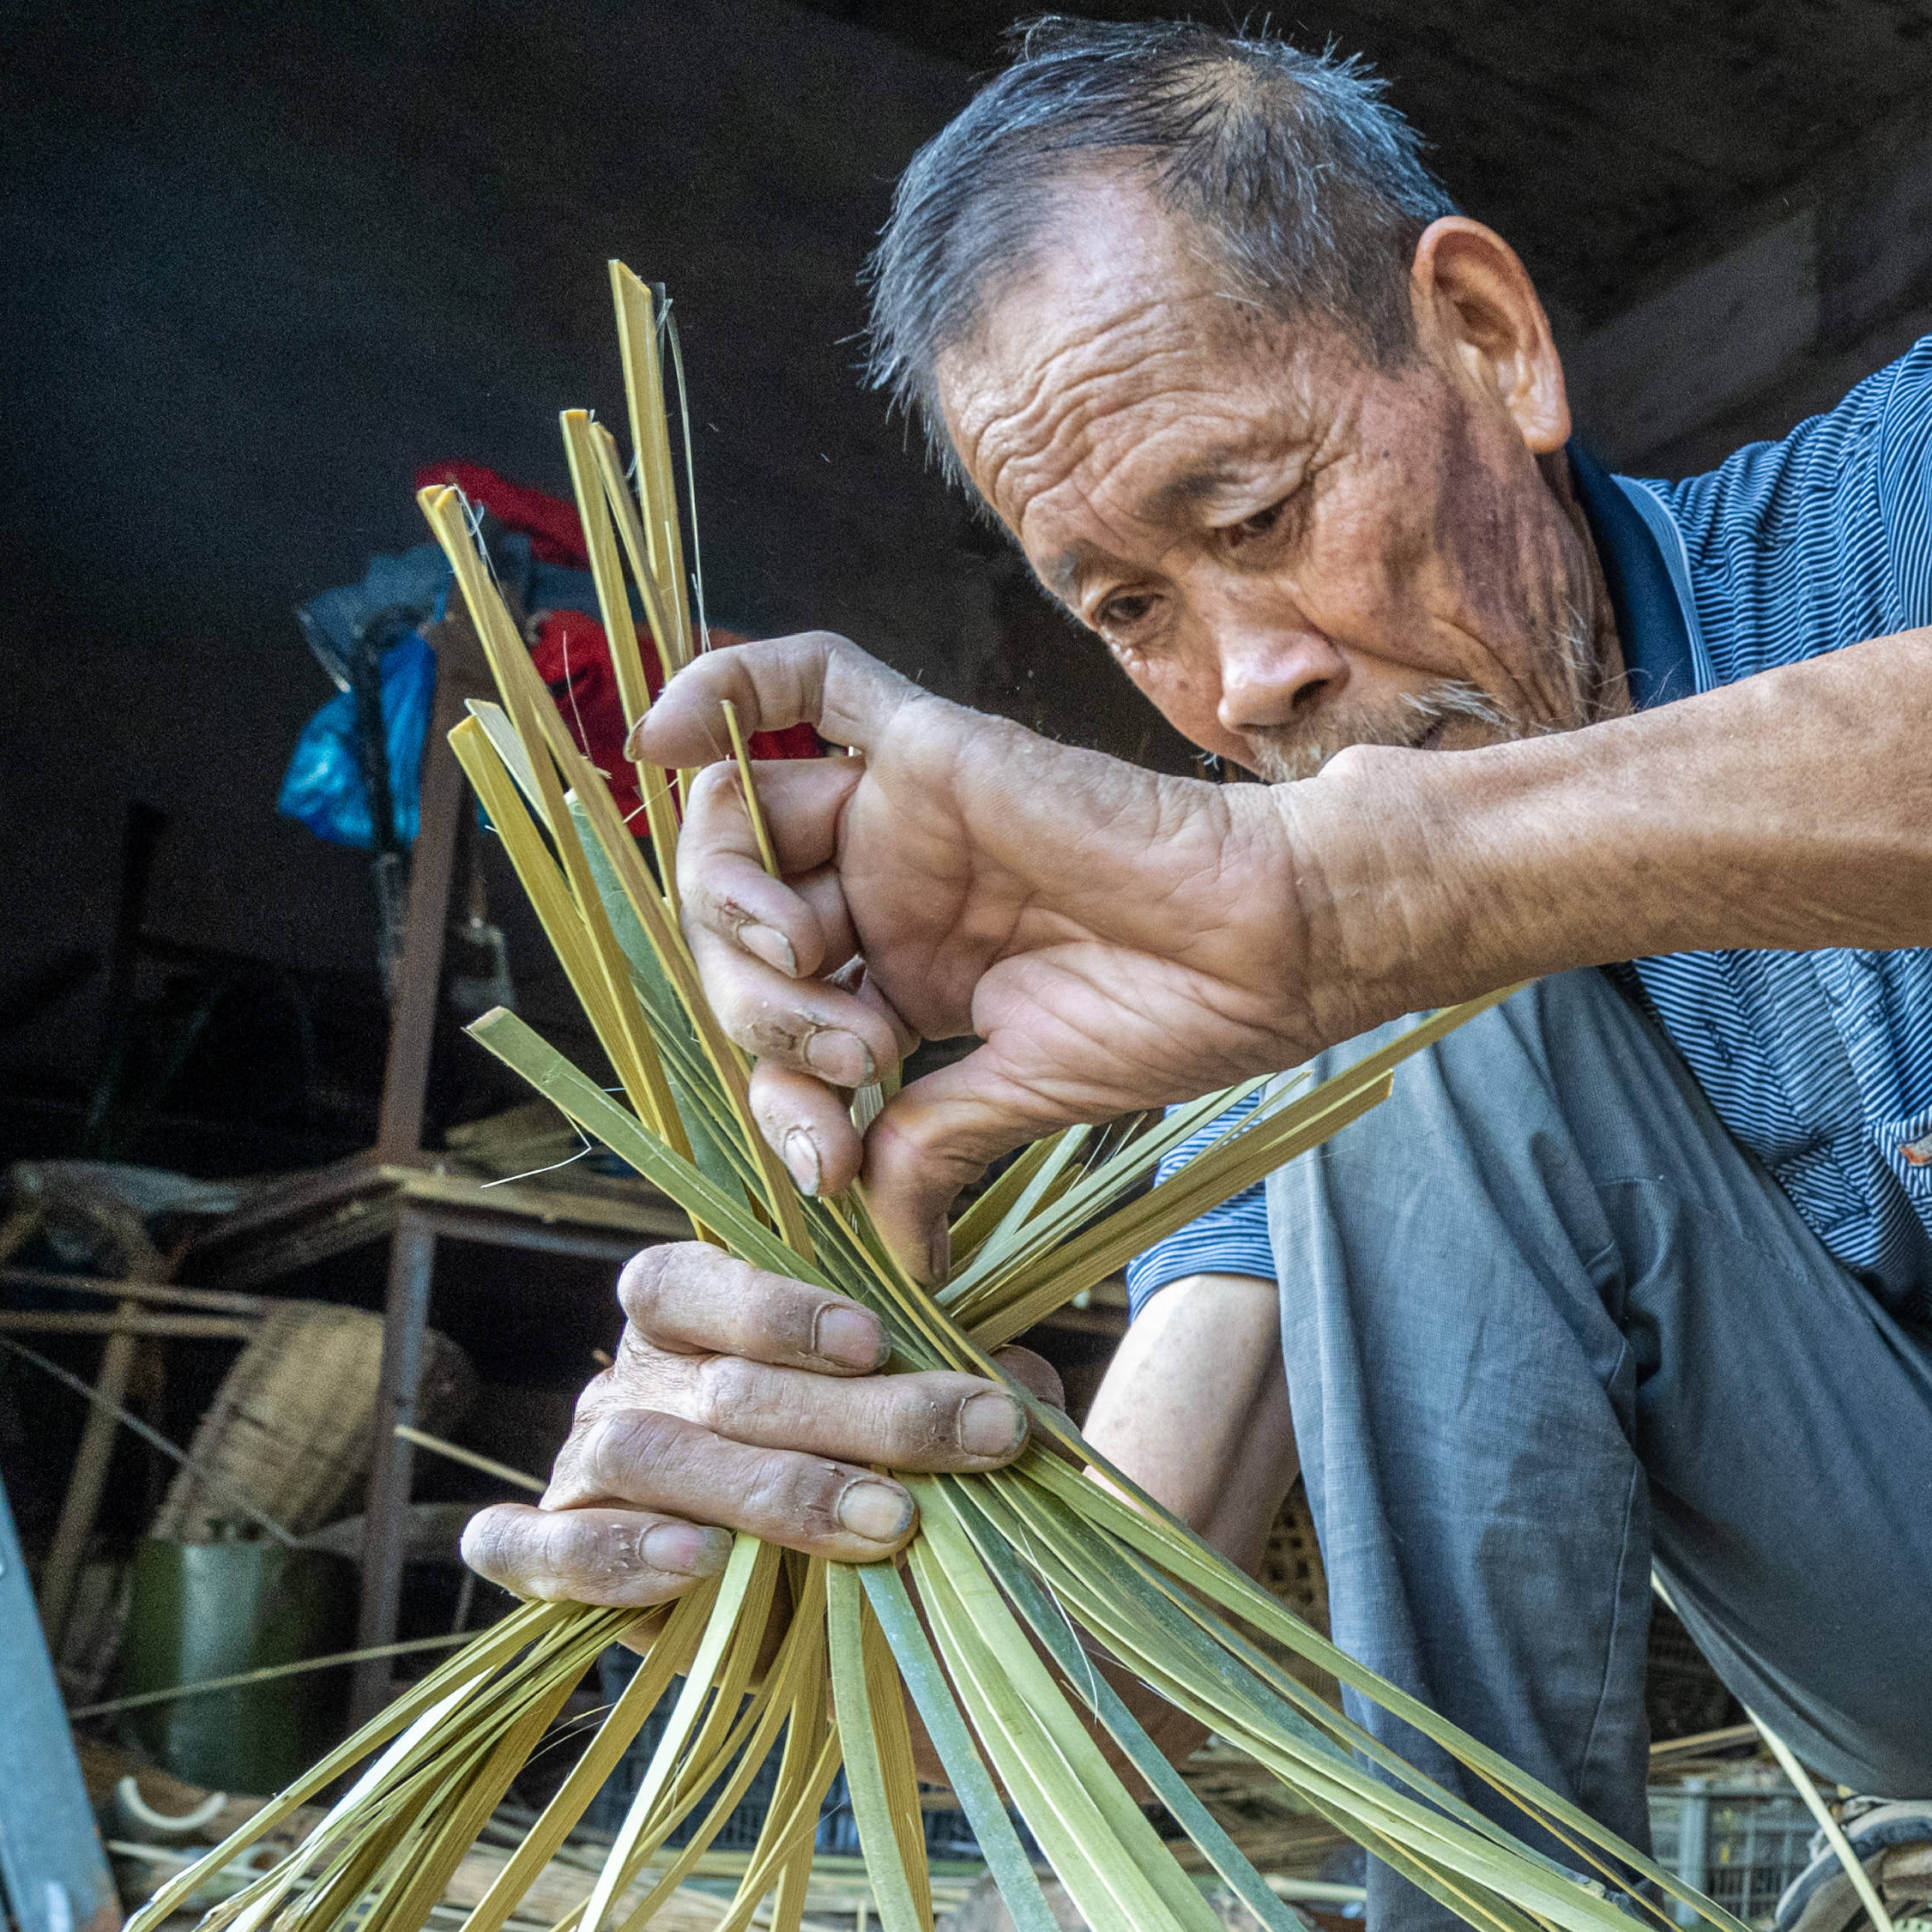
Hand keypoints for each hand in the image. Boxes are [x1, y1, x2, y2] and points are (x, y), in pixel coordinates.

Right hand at [464, 1244, 1054, 1605]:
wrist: (859, 1636)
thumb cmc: (889, 1501)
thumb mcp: (940, 1441)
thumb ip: (973, 1394)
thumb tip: (1018, 1387)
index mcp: (695, 1329)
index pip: (686, 1281)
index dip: (775, 1307)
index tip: (878, 1343)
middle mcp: (629, 1390)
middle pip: (709, 1382)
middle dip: (850, 1415)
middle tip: (964, 1448)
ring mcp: (583, 1477)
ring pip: (638, 1452)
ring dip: (768, 1486)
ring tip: (878, 1523)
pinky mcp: (560, 1570)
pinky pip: (525, 1548)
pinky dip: (602, 1554)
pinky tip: (696, 1563)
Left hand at [632, 638, 1336, 1266]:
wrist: (1269, 949)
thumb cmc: (1178, 1016)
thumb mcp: (1019, 1099)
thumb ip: (926, 1146)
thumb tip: (886, 1249)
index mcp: (908, 968)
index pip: (779, 1016)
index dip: (778, 1095)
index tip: (835, 1161)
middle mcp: (890, 883)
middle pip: (740, 923)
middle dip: (758, 1009)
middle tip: (849, 1060)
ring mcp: (902, 810)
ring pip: (741, 823)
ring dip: (730, 901)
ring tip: (802, 957)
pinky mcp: (927, 744)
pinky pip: (804, 683)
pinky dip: (718, 693)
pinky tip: (662, 738)